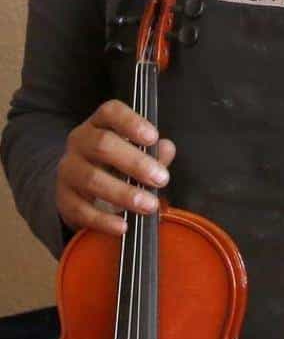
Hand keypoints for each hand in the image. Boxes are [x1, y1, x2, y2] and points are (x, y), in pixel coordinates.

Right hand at [56, 100, 174, 235]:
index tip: (153, 137)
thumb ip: (154, 150)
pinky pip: (81, 209)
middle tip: (162, 179)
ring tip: (149, 205)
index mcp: (100, 124)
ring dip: (124, 193)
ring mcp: (68, 170)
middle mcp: (80, 142)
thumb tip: (165, 149)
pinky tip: (123, 226)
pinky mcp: (63, 198)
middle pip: (102, 145)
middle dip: (135, 163)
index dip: (131, 122)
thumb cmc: (118, 164)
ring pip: (92, 179)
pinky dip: (103, 220)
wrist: (81, 188)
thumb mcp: (137, 152)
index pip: (111, 112)